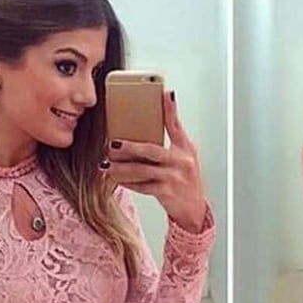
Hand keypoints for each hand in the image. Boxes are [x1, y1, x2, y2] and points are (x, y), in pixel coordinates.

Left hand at [104, 91, 206, 232]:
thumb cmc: (187, 179)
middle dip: (129, 147)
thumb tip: (164, 108)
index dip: (170, 109)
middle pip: (151, 150)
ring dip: (122, 167)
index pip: (176, 125)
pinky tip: (118, 179)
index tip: (162, 93)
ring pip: (142, 170)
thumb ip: (175, 134)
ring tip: (107, 164)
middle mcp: (181, 162)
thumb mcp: (186, 154)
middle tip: (112, 143)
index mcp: (185, 149)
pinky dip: (128, 183)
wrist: (194, 208)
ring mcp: (174, 178)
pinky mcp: (166, 192)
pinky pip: (142, 186)